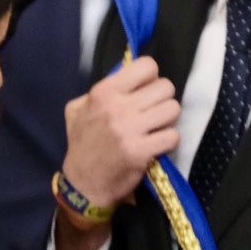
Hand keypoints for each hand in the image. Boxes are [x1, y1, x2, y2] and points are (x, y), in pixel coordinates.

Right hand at [62, 56, 179, 207]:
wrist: (84, 183)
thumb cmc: (82, 143)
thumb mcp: (77, 109)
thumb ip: (99, 91)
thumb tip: (125, 76)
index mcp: (104, 92)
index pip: (147, 66)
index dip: (151, 78)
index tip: (146, 90)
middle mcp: (118, 107)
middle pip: (165, 87)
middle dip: (163, 99)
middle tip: (153, 111)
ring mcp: (131, 130)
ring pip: (173, 109)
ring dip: (168, 119)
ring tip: (157, 127)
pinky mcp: (142, 151)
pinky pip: (173, 136)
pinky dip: (169, 140)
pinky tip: (158, 144)